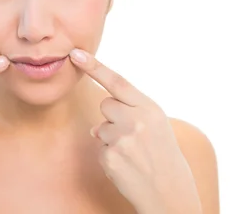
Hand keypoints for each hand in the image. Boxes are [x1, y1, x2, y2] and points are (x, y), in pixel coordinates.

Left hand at [69, 48, 201, 213]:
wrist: (172, 194)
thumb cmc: (164, 157)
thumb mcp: (157, 125)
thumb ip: (131, 112)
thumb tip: (97, 124)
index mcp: (150, 108)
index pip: (117, 81)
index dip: (94, 66)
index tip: (75, 54)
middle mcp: (136, 120)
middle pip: (106, 105)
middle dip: (113, 117)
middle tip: (134, 137)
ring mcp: (122, 139)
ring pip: (100, 127)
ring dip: (111, 139)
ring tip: (133, 154)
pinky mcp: (110, 157)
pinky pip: (99, 148)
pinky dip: (109, 157)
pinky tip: (127, 166)